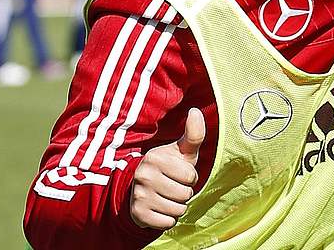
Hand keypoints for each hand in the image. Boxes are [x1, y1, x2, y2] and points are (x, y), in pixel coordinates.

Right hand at [129, 107, 204, 230]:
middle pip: (185, 194)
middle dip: (184, 192)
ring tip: (167, 196)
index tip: (179, 173)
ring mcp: (139, 195)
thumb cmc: (170, 167)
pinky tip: (160, 208)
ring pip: (178, 210)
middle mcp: (143, 176)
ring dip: (177, 206)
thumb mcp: (182, 151)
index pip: (191, 176)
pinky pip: (167, 222)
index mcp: (155, 158)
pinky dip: (168, 219)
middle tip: (172, 186)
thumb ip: (193, 133)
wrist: (142, 189)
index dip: (190, 177)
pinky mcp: (137, 214)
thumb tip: (195, 111)